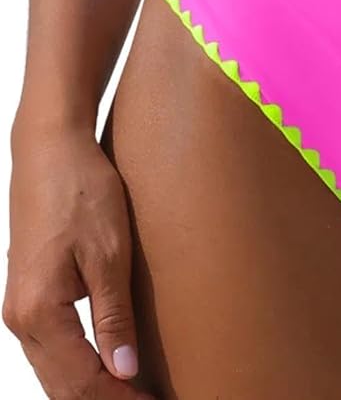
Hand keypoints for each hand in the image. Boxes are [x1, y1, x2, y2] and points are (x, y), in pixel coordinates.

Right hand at [3, 117, 156, 397]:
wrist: (50, 148)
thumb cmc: (80, 190)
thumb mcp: (108, 253)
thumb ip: (114, 317)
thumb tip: (125, 374)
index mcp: (38, 313)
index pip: (81, 384)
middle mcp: (21, 320)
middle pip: (63, 389)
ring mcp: (20, 310)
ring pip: (55, 375)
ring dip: (93, 391)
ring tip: (137, 395)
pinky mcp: (29, 298)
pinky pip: (52, 353)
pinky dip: (80, 371)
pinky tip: (110, 371)